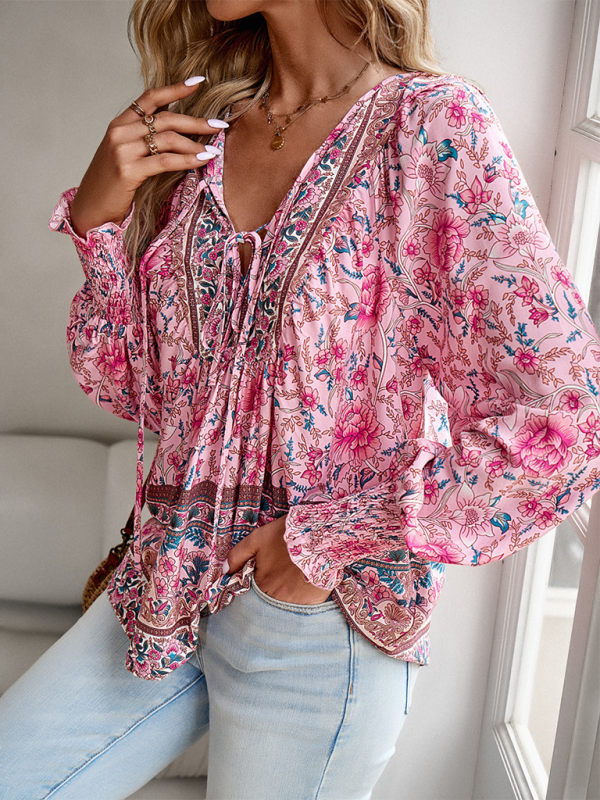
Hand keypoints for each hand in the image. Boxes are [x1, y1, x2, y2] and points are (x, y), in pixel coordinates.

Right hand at [70, 78, 227, 237]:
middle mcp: (120, 132)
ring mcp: (122, 150)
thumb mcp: (125, 153)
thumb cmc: (112, 183)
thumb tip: (176, 129)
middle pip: (165, 118)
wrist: (91, 207)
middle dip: (196, 121)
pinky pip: (165, 160)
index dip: (175, 88)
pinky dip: (187, 159)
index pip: (150, 98)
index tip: (198, 82)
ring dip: (195, 143)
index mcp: (119, 124)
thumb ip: (143, 138)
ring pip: (167, 138)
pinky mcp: (128, 170)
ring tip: (214, 149)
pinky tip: (202, 159)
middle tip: (219, 124)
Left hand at [226, 516, 331, 604]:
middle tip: (273, 586)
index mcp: (261, 584)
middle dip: (265, 599)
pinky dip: (299, 604)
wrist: (320, 535)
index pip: (248, 596)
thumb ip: (237, 555)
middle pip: (265, 605)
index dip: (250, 590)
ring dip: (281, 602)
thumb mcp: (257, 539)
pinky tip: (300, 592)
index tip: (257, 583)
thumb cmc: (286, 536)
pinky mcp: (312, 604)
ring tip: (287, 588)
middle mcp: (276, 598)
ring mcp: (295, 603)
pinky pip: (301, 611)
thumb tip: (224, 572)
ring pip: (282, 609)